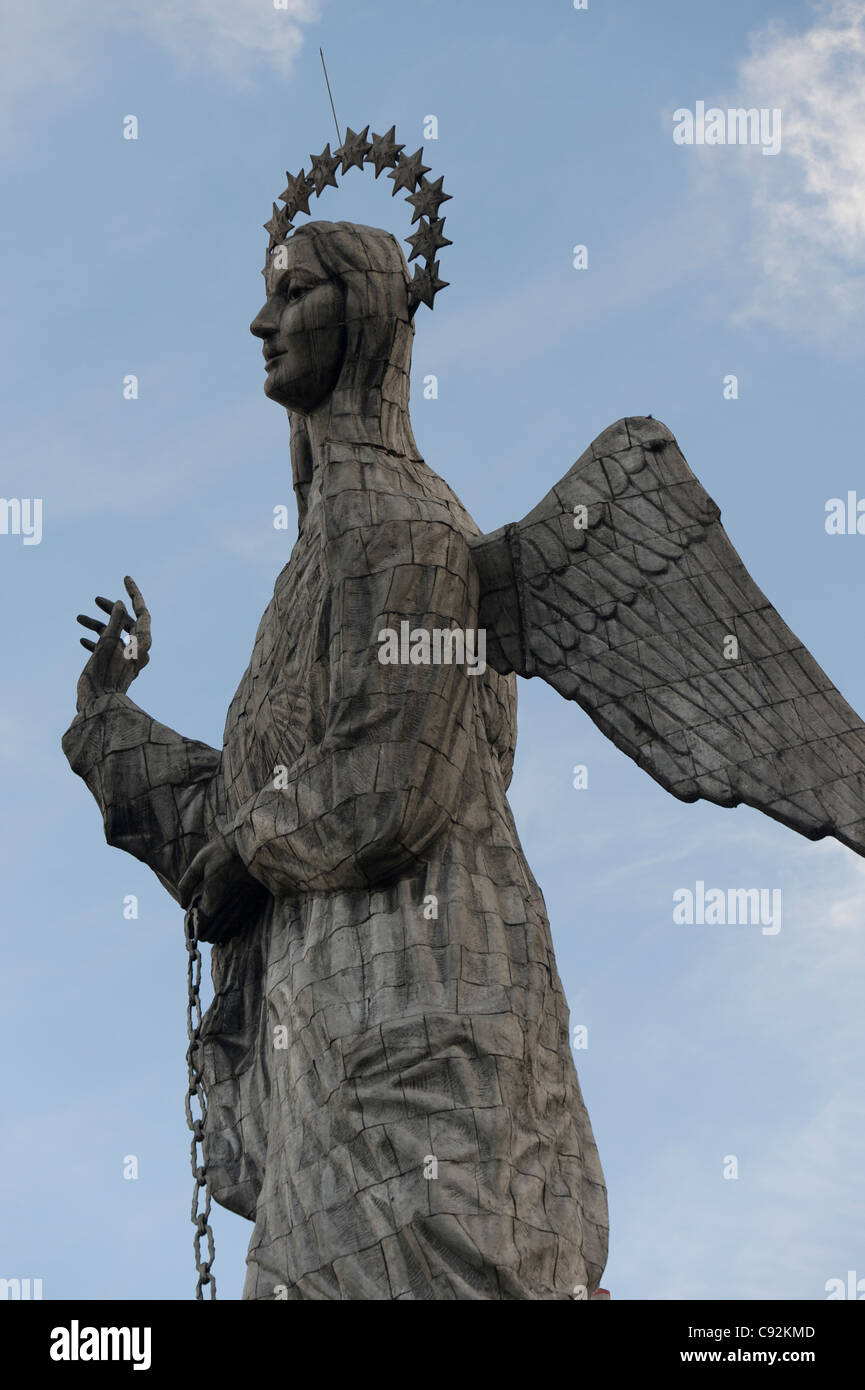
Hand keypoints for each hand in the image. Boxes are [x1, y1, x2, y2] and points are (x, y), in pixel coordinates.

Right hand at [75, 576, 150, 711]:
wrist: (99, 707)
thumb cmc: (103, 677)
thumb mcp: (106, 645)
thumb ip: (115, 623)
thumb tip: (121, 604)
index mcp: (141, 644)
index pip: (143, 612)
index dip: (135, 594)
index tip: (126, 578)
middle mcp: (138, 651)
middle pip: (128, 622)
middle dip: (111, 610)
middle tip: (95, 599)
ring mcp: (128, 660)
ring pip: (116, 635)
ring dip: (98, 625)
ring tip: (78, 618)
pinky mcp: (117, 668)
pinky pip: (110, 649)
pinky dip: (97, 641)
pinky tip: (81, 639)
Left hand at [178, 829, 269, 943]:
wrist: (255, 844)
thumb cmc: (224, 850)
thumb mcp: (200, 862)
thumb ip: (187, 884)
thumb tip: (182, 904)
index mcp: (215, 898)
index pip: (200, 925)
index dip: (192, 927)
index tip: (189, 920)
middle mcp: (229, 908)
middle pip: (212, 934)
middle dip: (201, 932)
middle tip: (197, 921)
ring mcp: (243, 908)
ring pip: (225, 932)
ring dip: (215, 931)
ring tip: (209, 921)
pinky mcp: (253, 905)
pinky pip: (238, 926)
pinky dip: (228, 927)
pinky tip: (223, 919)